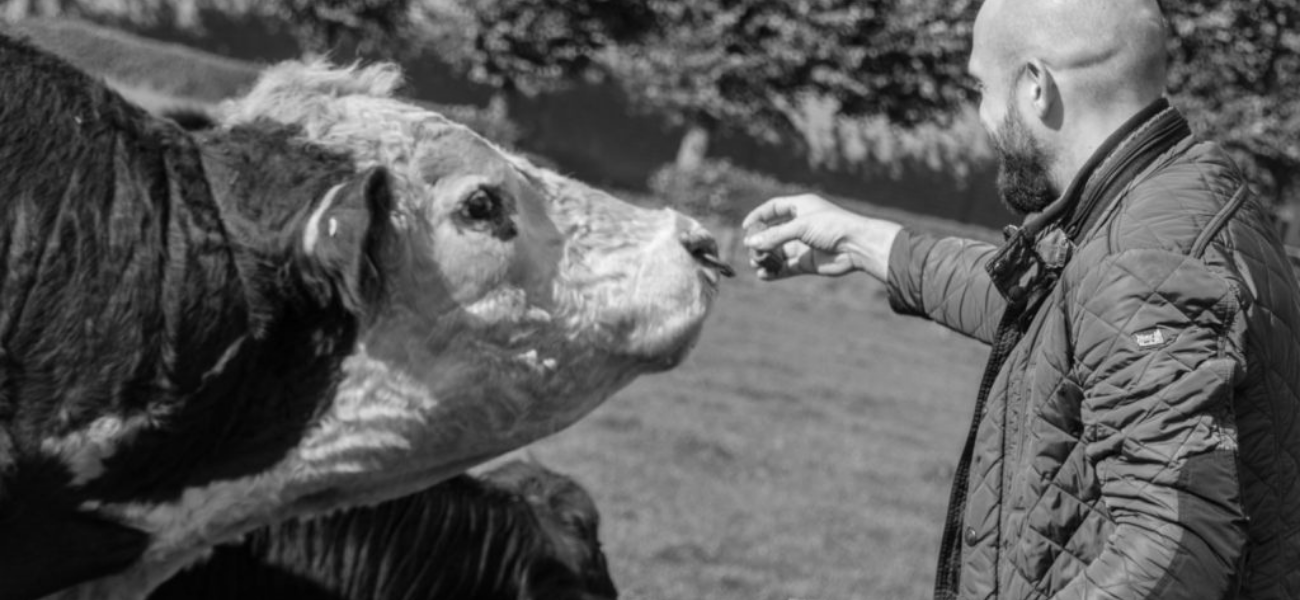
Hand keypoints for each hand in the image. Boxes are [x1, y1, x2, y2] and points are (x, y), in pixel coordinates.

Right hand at [742, 194, 900, 280]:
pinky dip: (774, 271)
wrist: (858, 246)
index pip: (774, 208)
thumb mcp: (800, 227)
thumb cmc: (833, 226)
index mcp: (801, 207)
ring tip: (756, 263)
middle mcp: (801, 225)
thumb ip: (774, 236)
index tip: (745, 227)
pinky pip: (786, 267)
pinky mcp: (807, 262)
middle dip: (760, 241)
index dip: (759, 216)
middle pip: (773, 232)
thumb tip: (750, 243)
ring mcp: (804, 245)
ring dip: (765, 257)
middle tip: (750, 250)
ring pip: (778, 251)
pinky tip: (763, 275)